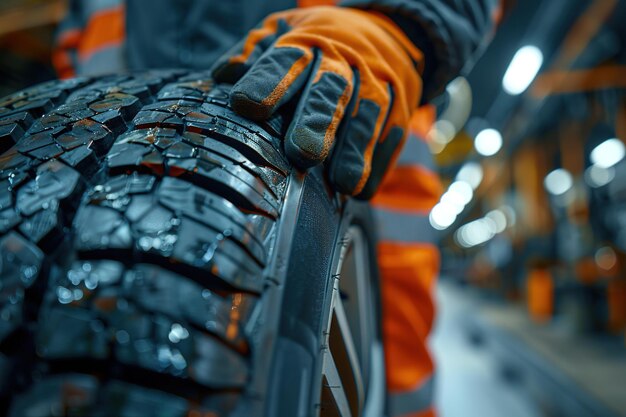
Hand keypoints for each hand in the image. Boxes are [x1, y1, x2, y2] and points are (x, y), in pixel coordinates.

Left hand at [212, 6, 422, 197]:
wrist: (388, 34)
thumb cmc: (320, 45)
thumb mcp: (285, 32)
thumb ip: (255, 52)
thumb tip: (224, 75)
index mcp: (308, 43)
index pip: (286, 60)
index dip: (267, 82)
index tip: (246, 105)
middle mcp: (346, 62)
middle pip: (330, 89)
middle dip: (317, 120)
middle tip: (303, 151)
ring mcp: (378, 86)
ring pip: (367, 115)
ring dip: (355, 149)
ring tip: (343, 181)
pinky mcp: (401, 111)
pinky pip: (391, 137)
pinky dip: (377, 164)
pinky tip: (361, 190)